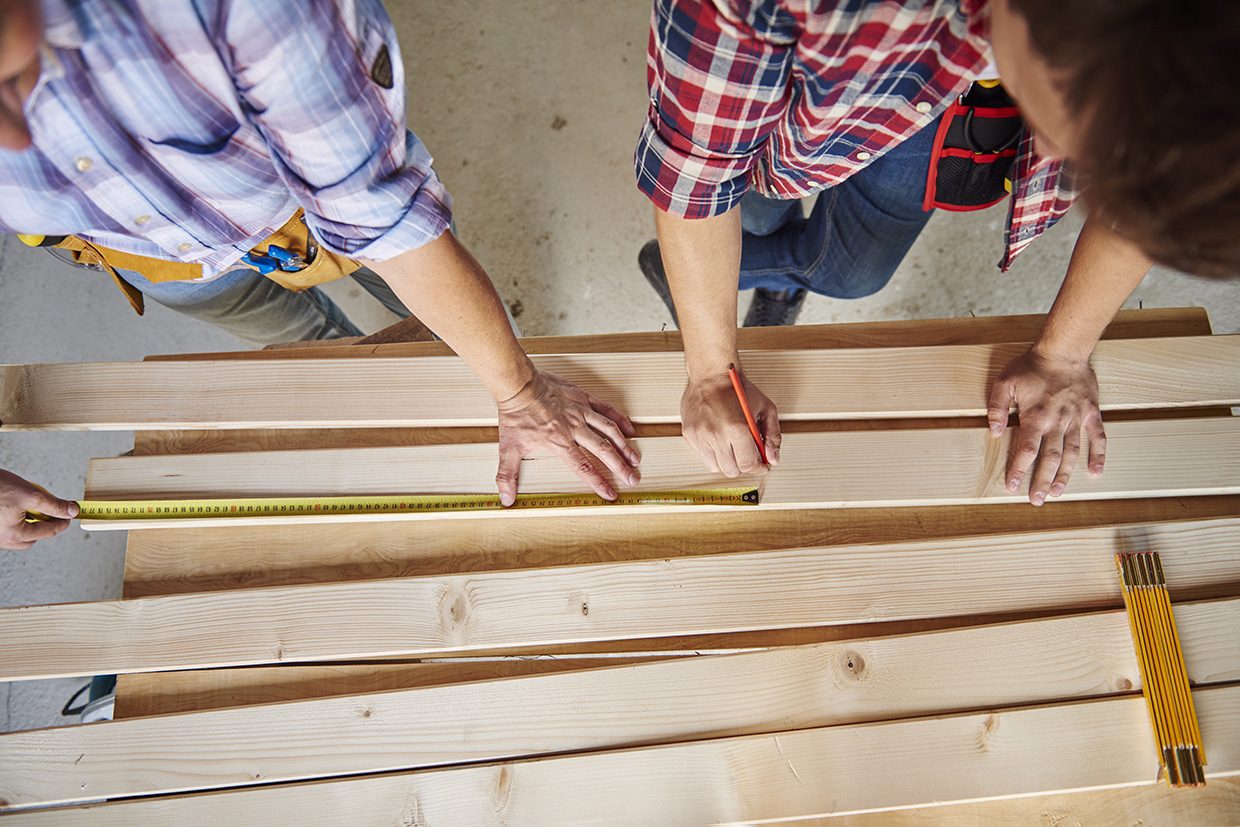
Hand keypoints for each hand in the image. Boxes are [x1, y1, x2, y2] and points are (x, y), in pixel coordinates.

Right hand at [0, 470, 78, 549]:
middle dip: (44, 526)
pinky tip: (17, 507)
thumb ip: (54, 505)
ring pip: (19, 536)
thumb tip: (71, 511)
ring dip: (29, 524)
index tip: (70, 515)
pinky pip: (8, 530)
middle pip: (33, 538)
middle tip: (52, 512)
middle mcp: (3, 539)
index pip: (48, 532)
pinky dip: (17, 522)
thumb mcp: (31, 494)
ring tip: (32, 507)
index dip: (63, 522)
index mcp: (14, 534)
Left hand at [496, 370, 639, 504]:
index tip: (611, 494)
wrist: (519, 385)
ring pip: (609, 430)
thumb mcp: (508, 448)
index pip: (583, 468)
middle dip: (620, 467)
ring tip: (636, 459)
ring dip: (624, 446)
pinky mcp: (583, 398)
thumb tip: (506, 499)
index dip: (598, 482)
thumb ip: (508, 475)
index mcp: (560, 443)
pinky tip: (629, 429)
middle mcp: (574, 429)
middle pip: (603, 451)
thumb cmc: (515, 415)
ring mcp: (581, 412)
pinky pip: (606, 408)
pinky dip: (619, 419)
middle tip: (633, 479)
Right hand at [681, 368, 780, 476]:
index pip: (748, 465)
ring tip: (732, 446)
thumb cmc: (738, 389)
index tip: (762, 465)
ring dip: (727, 461)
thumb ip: (773, 436)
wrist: (711, 374)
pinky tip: (719, 439)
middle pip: (732, 470)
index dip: (758, 468)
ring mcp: (700, 436)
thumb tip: (773, 458)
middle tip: (748, 455)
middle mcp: (716, 434)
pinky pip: (703, 456)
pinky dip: (714, 453)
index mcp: (737, 428)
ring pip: (716, 466)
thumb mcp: (766, 408)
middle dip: (743, 465)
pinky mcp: (689, 435)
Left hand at [987, 347, 1105, 505]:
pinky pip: (1098, 437)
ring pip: (1071, 452)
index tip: (1013, 487)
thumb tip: (992, 431)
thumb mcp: (1004, 381)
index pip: (1025, 450)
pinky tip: (1095, 472)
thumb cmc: (1031, 366)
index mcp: (1035, 417)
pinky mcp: (1091, 413)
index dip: (1019, 470)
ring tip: (1057, 493)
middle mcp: (1057, 422)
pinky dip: (1098, 455)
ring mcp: (1076, 419)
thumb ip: (997, 407)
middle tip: (1037, 500)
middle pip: (1050, 458)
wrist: (1064, 349)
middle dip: (1042, 480)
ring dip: (1065, 474)